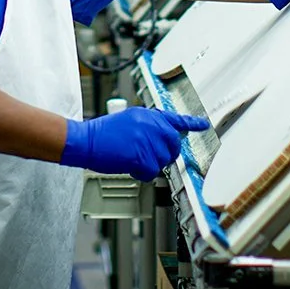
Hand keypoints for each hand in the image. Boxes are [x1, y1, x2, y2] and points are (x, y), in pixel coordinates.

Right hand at [59, 109, 210, 179]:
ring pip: (162, 161)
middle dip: (165, 154)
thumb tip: (160, 139)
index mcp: (147, 115)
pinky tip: (130, 166)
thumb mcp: (127, 121)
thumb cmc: (102, 134)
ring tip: (132, 159)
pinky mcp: (140, 155)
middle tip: (150, 157)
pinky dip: (141, 173)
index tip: (203, 124)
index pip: (174, 119)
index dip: (191, 123)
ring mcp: (146, 140)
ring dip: (149, 165)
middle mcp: (150, 125)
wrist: (86, 140)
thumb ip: (146, 127)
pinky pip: (151, 171)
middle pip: (173, 145)